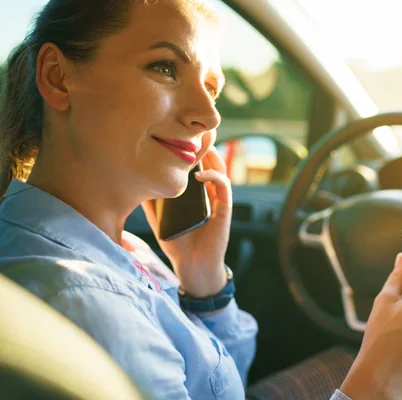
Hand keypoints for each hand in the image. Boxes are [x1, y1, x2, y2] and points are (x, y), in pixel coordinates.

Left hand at [142, 146, 231, 296]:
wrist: (192, 266)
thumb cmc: (177, 243)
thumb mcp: (159, 218)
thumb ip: (151, 202)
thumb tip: (135, 183)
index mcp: (196, 193)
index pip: (198, 165)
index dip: (191, 149)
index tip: (177, 136)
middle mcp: (209, 193)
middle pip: (211, 162)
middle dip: (203, 146)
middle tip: (190, 133)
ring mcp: (219, 200)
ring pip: (221, 169)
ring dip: (212, 156)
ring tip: (198, 146)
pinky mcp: (224, 210)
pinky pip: (224, 187)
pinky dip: (214, 177)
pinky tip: (201, 175)